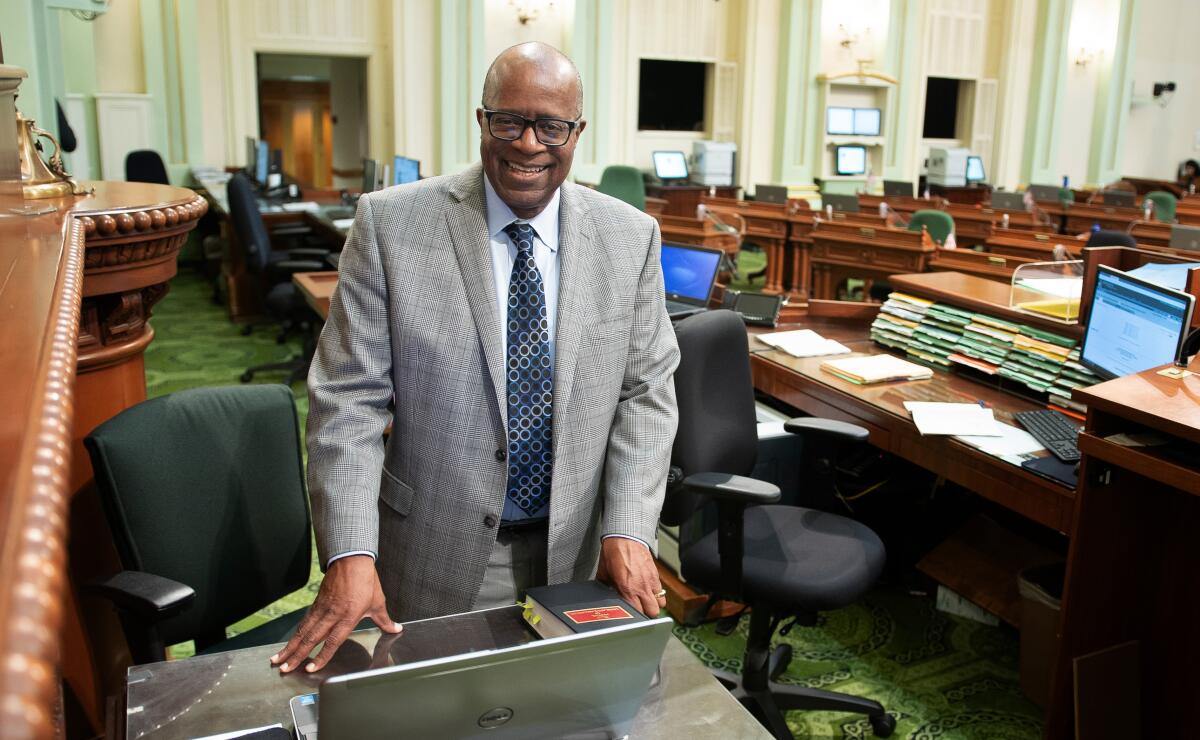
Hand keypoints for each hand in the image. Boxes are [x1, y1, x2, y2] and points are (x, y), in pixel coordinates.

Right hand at [271, 554, 401, 673]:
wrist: (352, 559)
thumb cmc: (365, 581)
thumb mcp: (378, 602)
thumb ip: (385, 620)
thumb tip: (396, 628)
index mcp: (348, 616)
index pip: (333, 641)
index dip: (322, 655)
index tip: (311, 667)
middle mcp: (332, 614)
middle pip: (311, 638)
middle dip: (297, 655)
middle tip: (285, 669)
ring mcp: (322, 609)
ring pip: (303, 631)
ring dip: (290, 646)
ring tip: (278, 659)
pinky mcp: (316, 603)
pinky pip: (304, 622)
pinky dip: (294, 634)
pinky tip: (288, 643)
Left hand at [596, 537, 664, 616]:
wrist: (625, 537)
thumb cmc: (613, 553)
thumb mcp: (604, 574)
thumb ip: (606, 588)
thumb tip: (604, 596)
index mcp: (627, 589)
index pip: (636, 613)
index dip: (634, 617)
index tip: (630, 616)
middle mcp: (641, 587)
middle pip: (652, 612)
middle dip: (647, 614)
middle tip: (640, 611)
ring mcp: (651, 581)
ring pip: (660, 604)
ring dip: (654, 605)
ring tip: (646, 602)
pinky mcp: (656, 575)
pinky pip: (661, 591)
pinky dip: (656, 594)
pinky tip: (648, 591)